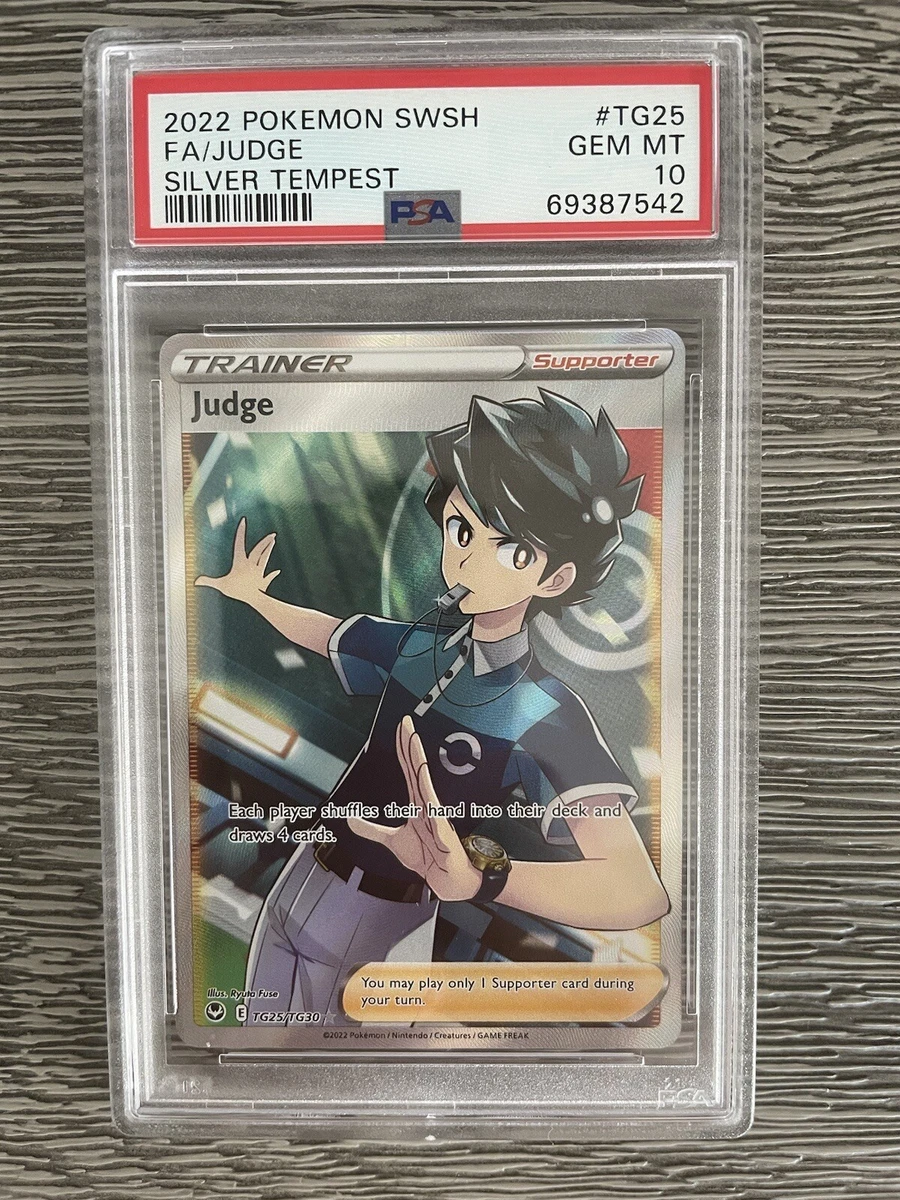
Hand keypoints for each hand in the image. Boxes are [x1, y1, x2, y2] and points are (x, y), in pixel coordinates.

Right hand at [195, 517, 279, 604]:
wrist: (255, 599)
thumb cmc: (238, 591)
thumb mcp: (221, 585)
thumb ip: (209, 581)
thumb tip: (195, 581)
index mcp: (241, 562)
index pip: (240, 543)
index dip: (241, 531)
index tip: (243, 521)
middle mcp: (251, 564)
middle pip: (259, 549)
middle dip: (265, 541)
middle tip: (272, 534)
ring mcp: (259, 572)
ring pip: (265, 558)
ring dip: (269, 550)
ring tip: (274, 541)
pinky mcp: (263, 581)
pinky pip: (268, 576)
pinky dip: (272, 574)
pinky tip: (277, 571)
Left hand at [347, 715, 481, 902]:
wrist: (447, 879)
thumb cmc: (429, 856)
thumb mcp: (391, 840)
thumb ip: (370, 829)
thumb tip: (349, 818)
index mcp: (418, 803)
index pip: (409, 769)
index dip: (404, 748)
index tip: (401, 728)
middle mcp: (427, 803)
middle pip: (417, 767)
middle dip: (411, 744)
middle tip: (407, 722)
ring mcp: (436, 815)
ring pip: (425, 783)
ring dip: (420, 762)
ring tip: (415, 743)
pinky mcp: (442, 832)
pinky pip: (436, 813)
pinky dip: (430, 799)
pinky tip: (425, 783)